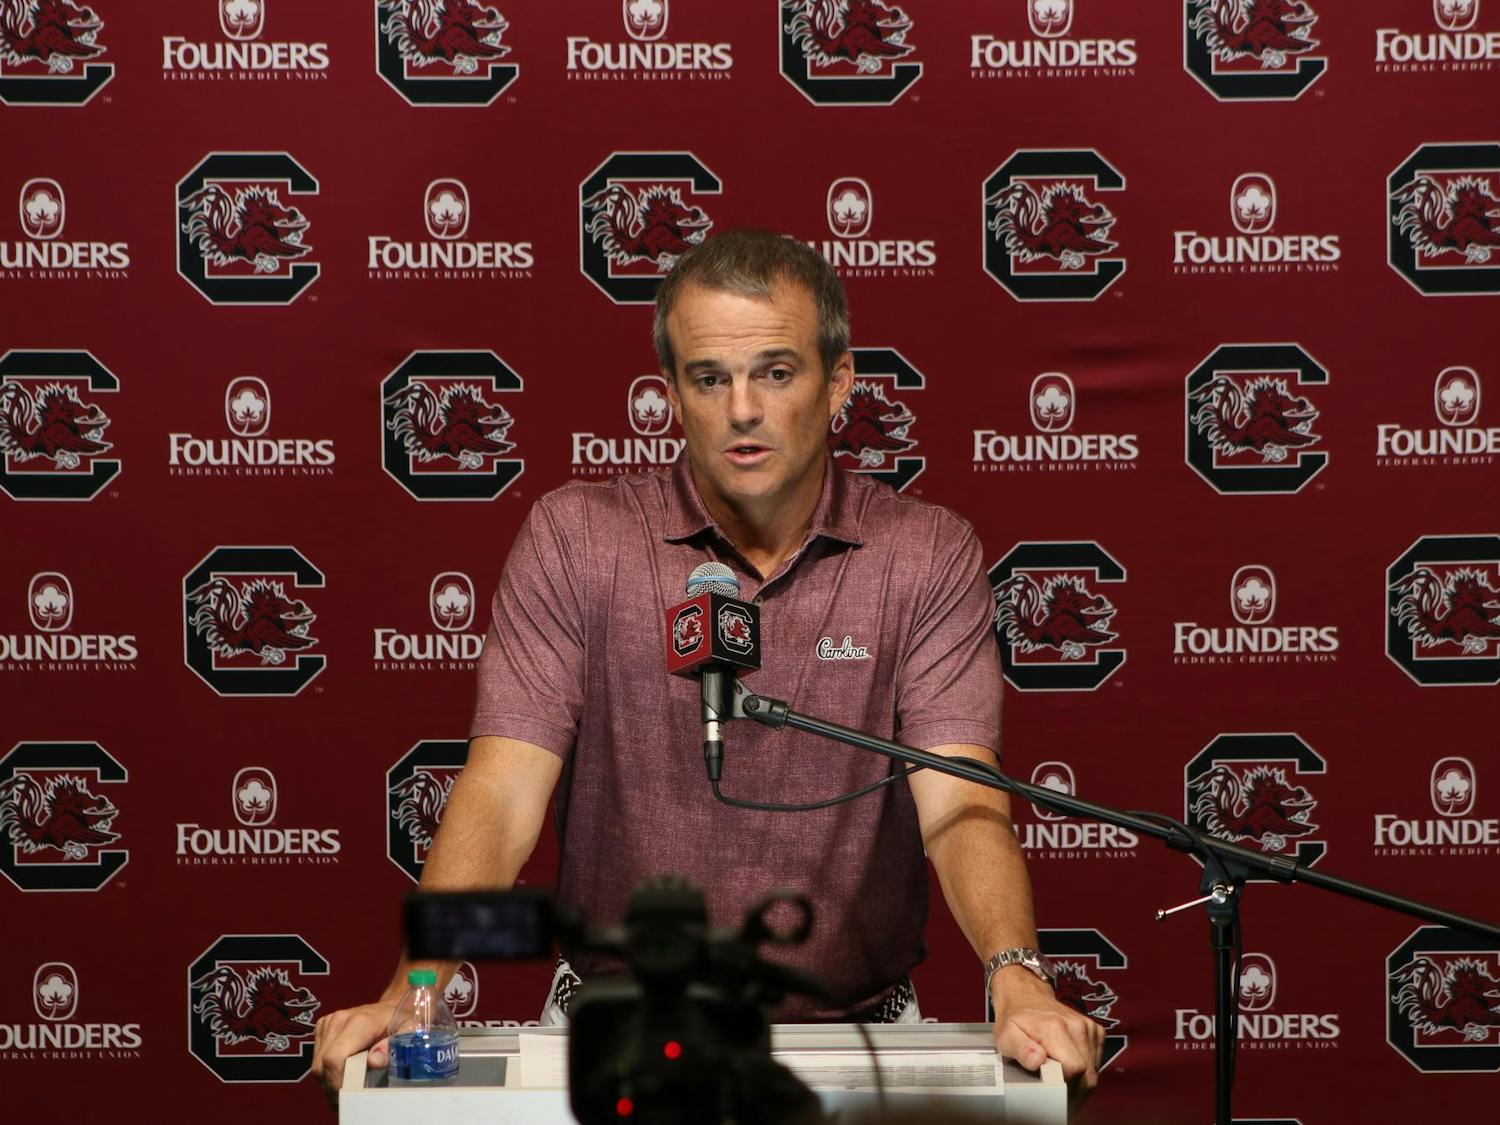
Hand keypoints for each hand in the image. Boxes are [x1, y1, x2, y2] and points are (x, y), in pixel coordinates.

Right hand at [312, 1001, 396, 1108]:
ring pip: (317, 1063)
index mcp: (360, 1022)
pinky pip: (317, 1057)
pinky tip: (342, 1075)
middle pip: (322, 1064)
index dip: (338, 1081)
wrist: (394, 1006)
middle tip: (348, 1100)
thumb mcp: (408, 1034)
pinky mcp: (323, 1027)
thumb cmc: (403, 1022)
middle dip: (333, 1087)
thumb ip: (390, 1048)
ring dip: (329, 1081)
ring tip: (346, 1090)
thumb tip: (374, 1061)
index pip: (335, 1058)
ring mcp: (329, 1022)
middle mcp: (340, 1020)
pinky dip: (326, 1071)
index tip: (349, 1096)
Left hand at [990, 968, 1103, 1105]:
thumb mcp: (1006, 1035)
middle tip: (1056, 1095)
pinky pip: (1096, 1062)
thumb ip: (1020, 1050)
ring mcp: (1089, 1028)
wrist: (1027, 995)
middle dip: (1073, 1090)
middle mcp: (1077, 1026)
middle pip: (1087, 1075)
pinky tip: (1069, 1067)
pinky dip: (1086, 1071)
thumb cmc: (1016, 1018)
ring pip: (1093, 1072)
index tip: (1051, 1089)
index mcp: (1055, 1028)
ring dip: (1080, 1083)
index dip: (1063, 1085)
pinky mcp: (1096, 1031)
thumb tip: (1037, 1061)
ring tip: (1060, 1080)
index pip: (1074, 1069)